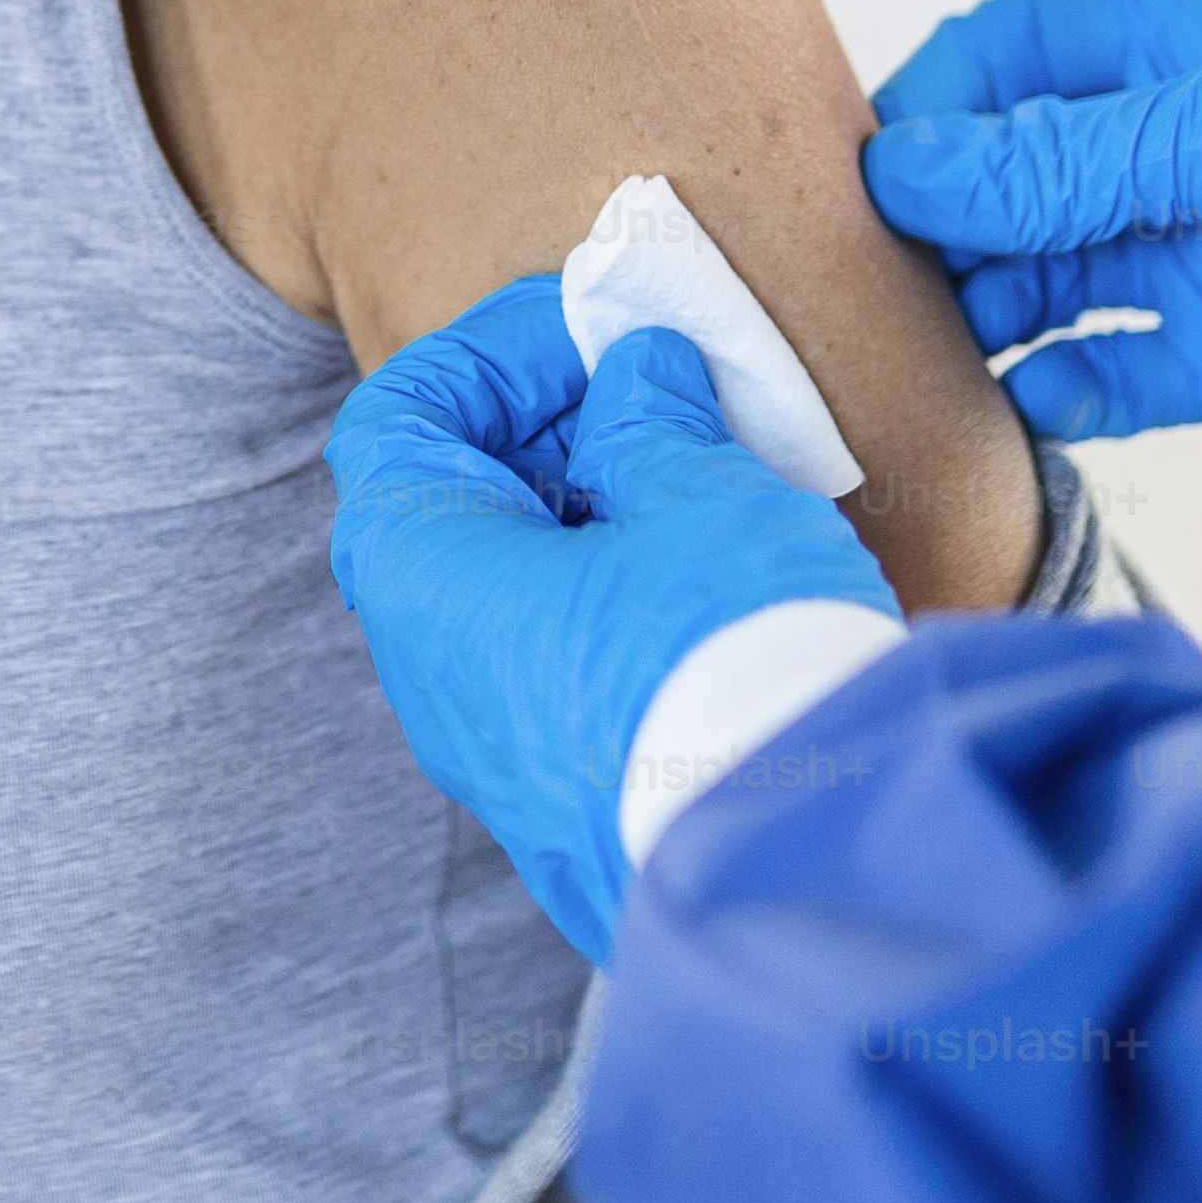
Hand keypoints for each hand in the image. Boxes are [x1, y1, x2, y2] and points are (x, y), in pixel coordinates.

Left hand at [326, 281, 896, 959]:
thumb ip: (652, 421)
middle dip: (551, 433)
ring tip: (702, 475)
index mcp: (426, 578)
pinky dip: (613, 597)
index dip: (487, 357)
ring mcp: (492, 751)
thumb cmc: (730, 660)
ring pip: (511, 592)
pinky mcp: (563, 801)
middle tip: (659, 395)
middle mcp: (432, 673)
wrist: (805, 870)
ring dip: (592, 515)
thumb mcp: (699, 495)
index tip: (591, 332)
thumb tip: (636, 379)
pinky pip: (557, 666)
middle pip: (451, 506)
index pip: (396, 424)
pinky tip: (710, 573)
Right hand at [858, 0, 1201, 483]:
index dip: (943, 100)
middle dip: (948, 214)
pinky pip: (1104, 373)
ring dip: (987, 306)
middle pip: (1015, 167)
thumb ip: (1066, 159)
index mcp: (1191, 44)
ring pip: (1044, 272)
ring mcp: (1200, 251)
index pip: (1022, 47)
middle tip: (891, 269)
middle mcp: (1183, 143)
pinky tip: (1029, 402)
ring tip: (951, 342)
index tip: (880, 168)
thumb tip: (910, 168)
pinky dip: (1054, 391)